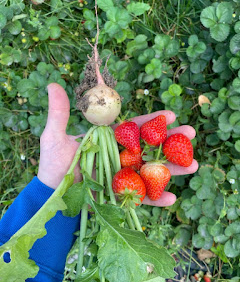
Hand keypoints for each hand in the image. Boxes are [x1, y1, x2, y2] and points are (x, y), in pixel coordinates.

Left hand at [38, 83, 197, 205]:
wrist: (51, 193)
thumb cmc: (54, 164)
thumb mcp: (55, 136)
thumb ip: (60, 112)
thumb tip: (53, 84)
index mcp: (111, 140)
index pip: (136, 128)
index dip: (153, 121)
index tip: (171, 114)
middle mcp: (122, 156)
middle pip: (151, 147)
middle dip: (172, 141)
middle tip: (192, 133)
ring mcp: (125, 176)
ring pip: (152, 170)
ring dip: (174, 168)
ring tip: (194, 164)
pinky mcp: (123, 196)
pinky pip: (142, 197)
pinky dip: (157, 198)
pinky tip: (172, 198)